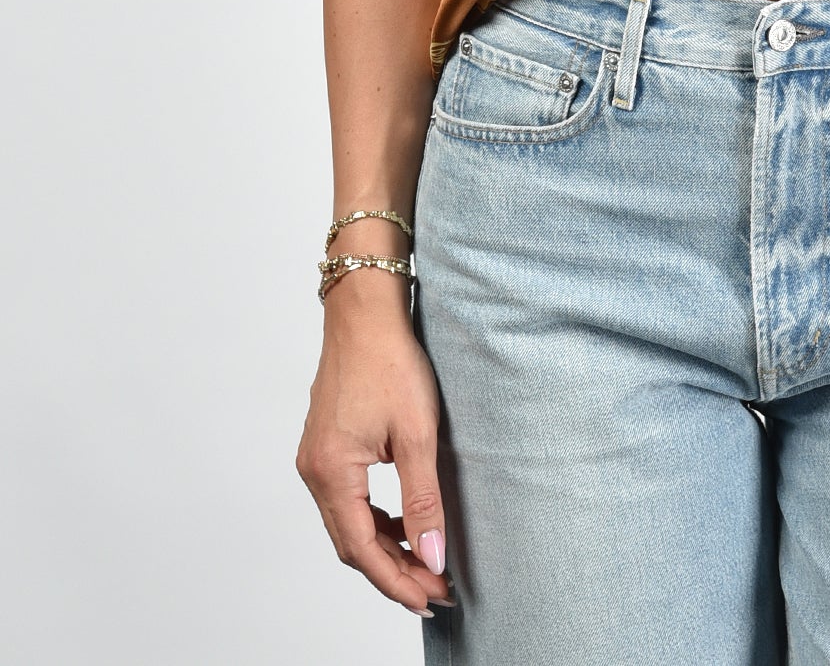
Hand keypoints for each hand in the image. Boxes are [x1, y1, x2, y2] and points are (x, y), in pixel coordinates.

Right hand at [295, 273, 453, 615]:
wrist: (364, 311)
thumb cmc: (390, 360)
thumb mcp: (417, 432)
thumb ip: (423, 499)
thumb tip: (433, 556)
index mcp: (331, 472)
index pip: (363, 549)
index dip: (397, 581)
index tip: (431, 598)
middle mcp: (314, 471)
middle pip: (351, 543)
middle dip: (393, 571)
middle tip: (434, 589)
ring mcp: (315, 459)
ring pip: (348, 524)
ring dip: (384, 548)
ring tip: (424, 563)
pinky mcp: (324, 447)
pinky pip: (346, 500)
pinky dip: (374, 520)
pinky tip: (402, 523)